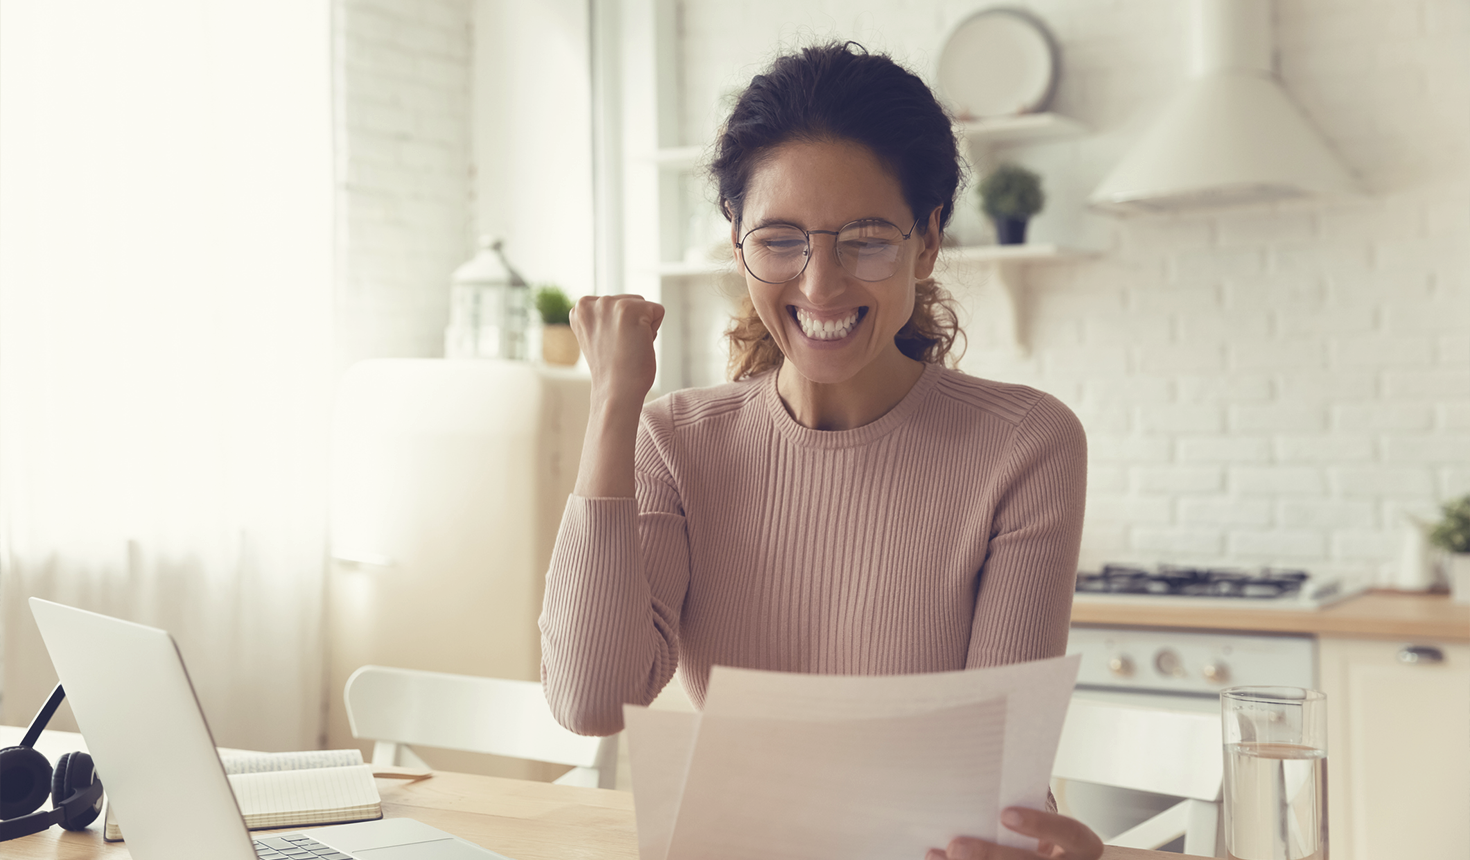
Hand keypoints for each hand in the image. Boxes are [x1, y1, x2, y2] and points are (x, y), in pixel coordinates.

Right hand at [569, 294, 664, 403]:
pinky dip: (654, 331)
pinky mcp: (629, 309)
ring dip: (643, 327)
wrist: (616, 392)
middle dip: (633, 324)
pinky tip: (637, 345)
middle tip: (621, 349)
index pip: (615, 305)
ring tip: (628, 347)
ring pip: (644, 306)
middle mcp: (589, 302)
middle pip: (631, 301)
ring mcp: (608, 304)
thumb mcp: (598, 336)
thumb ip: (604, 318)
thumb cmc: (612, 371)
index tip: (610, 346)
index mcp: (579, 309)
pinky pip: (658, 311)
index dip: (620, 327)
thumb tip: (622, 313)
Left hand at [925, 807, 1102, 859]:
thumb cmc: (1035, 835)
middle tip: (957, 845)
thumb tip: (979, 785)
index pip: (1070, 833)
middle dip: (992, 856)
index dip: (1040, 824)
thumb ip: (1020, 808)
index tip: (1005, 814)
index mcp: (1083, 848)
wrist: (1044, 853)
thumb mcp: (1040, 820)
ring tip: (941, 856)